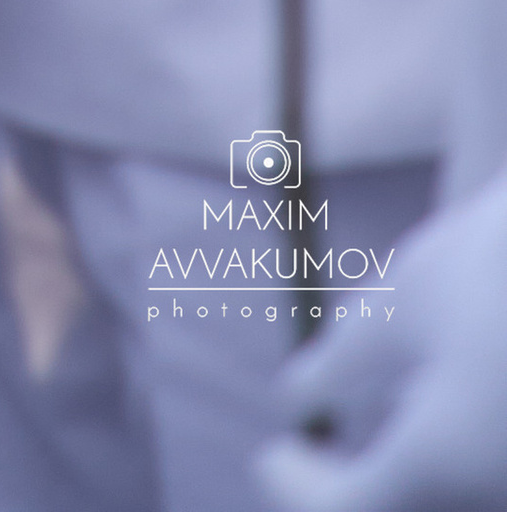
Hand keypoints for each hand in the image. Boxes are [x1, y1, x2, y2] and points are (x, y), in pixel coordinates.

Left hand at [257, 162, 506, 508]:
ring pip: (443, 489)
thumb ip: (337, 365)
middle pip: (398, 505)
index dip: (298, 485)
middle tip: (317, 442)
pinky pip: (481, 471)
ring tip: (385, 405)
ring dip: (403, 468)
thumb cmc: (492, 268)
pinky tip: (439, 392)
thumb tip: (292, 400)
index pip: (342, 510)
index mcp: (439, 467)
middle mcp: (490, 495)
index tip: (270, 451)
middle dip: (352, 481)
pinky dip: (448, 449)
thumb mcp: (400, 305)